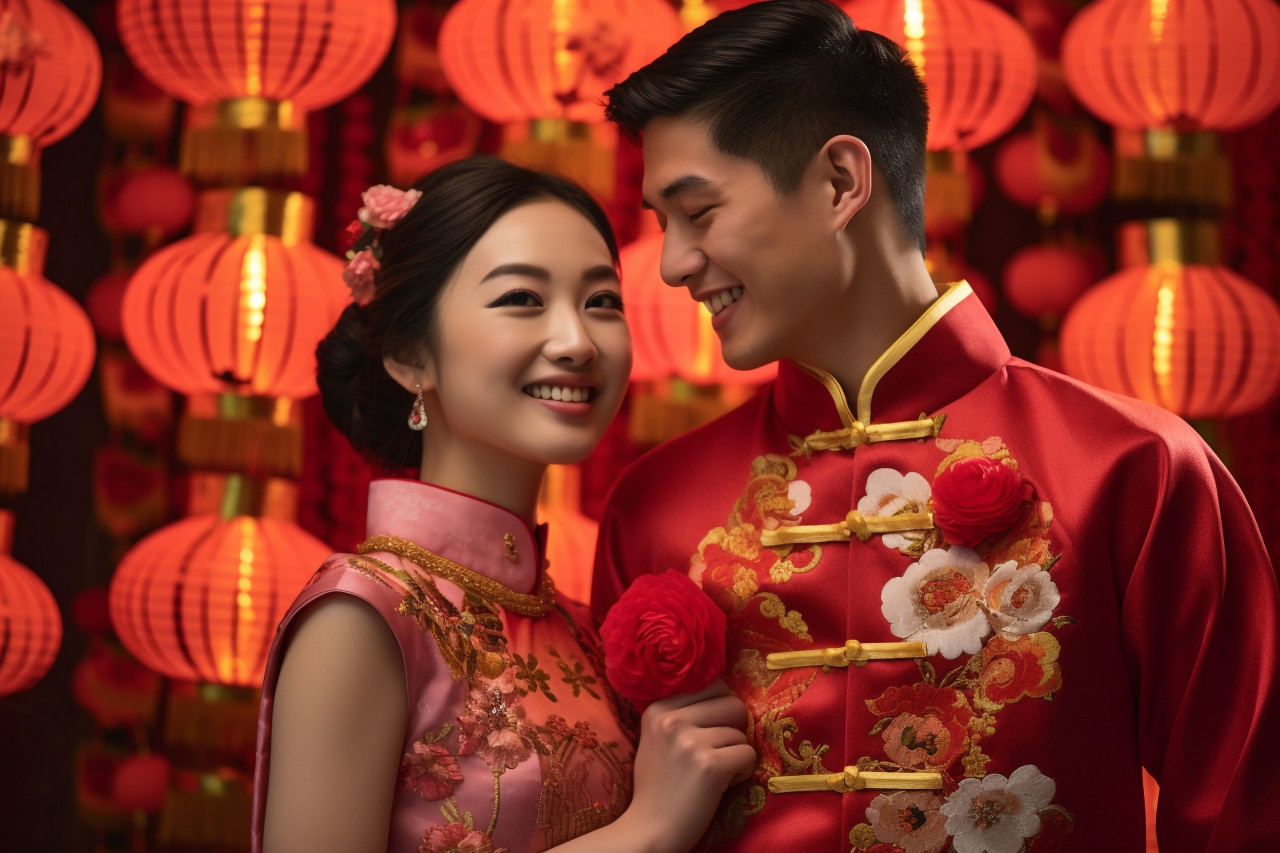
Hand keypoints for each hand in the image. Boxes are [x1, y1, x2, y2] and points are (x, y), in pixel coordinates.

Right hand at [621, 679, 756, 851]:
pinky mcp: (710, 766)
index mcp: (658, 708)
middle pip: (733, 703)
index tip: (709, 733)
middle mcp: (671, 720)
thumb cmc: (659, 785)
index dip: (720, 711)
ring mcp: (690, 742)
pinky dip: (743, 773)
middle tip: (718, 753)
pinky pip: (748, 755)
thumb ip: (682, 713)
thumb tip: (725, 691)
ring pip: (742, 733)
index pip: (713, 685)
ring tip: (715, 774)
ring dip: (736, 755)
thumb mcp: (658, 737)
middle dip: (734, 729)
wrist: (650, 830)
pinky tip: (723, 785)